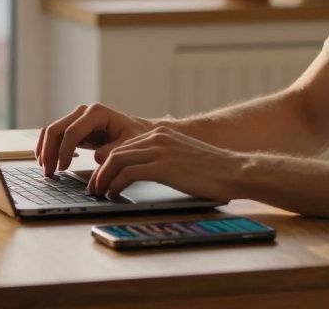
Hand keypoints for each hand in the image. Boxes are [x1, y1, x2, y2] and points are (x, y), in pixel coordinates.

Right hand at [35, 103, 155, 176]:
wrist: (137, 131)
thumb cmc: (134, 137)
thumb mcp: (129, 145)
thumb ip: (113, 150)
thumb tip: (97, 157)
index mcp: (96, 113)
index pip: (72, 131)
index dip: (64, 151)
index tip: (63, 169)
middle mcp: (83, 112)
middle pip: (56, 129)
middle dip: (49, 152)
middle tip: (48, 173)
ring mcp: (76, 118)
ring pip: (51, 131)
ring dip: (45, 150)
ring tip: (46, 170)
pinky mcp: (73, 127)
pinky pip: (54, 135)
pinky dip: (47, 147)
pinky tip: (47, 162)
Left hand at [86, 126, 246, 202]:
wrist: (234, 170)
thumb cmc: (213, 171)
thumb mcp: (182, 157)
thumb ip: (163, 159)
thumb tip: (143, 174)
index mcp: (161, 133)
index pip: (125, 146)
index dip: (109, 163)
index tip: (103, 177)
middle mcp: (157, 137)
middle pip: (115, 152)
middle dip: (100, 172)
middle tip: (94, 188)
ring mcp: (159, 150)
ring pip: (116, 161)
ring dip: (103, 179)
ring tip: (99, 193)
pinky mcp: (162, 166)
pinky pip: (128, 173)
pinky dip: (115, 184)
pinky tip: (113, 194)